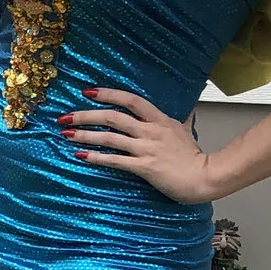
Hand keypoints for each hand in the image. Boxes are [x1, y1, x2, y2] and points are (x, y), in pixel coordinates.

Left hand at [61, 87, 218, 203]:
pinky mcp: (144, 167)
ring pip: (109, 138)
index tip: (87, 92)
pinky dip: (96, 157)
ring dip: (85, 135)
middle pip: (112, 117)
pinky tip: (81, 156)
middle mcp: (151, 131)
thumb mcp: (186, 131)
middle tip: (65, 116)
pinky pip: (115, 161)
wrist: (205, 177)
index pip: (130, 100)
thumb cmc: (194, 157)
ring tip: (65, 134)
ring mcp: (146, 148)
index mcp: (159, 120)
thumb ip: (182, 119)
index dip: (107, 94)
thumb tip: (188, 110)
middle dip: (86, 115)